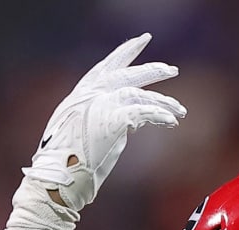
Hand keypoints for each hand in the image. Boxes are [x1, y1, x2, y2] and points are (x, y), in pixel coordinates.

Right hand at [26, 33, 183, 211]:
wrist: (58, 180)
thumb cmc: (69, 165)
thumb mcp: (83, 133)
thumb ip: (105, 119)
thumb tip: (132, 122)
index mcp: (80, 96)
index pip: (106, 68)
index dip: (124, 53)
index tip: (142, 40)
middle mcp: (89, 95)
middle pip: (125, 74)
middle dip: (151, 69)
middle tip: (172, 69)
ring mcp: (99, 106)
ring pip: (138, 94)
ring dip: (162, 102)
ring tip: (180, 111)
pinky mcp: (110, 120)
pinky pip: (142, 112)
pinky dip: (158, 115)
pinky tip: (170, 121)